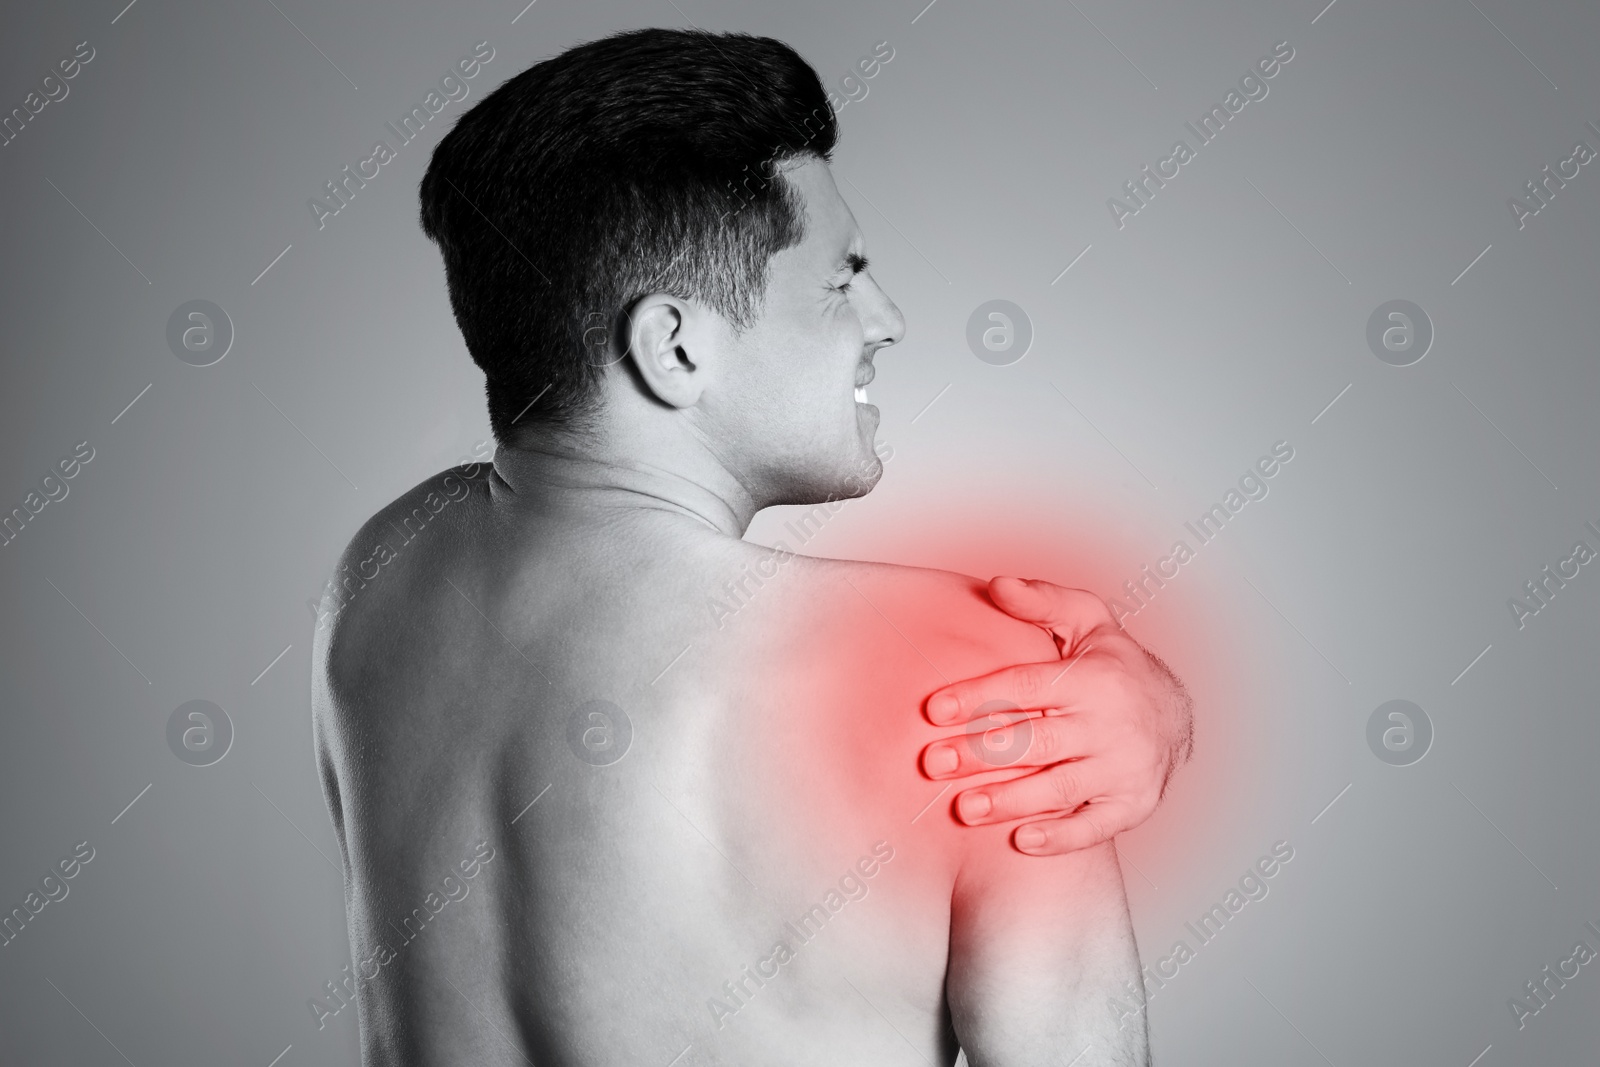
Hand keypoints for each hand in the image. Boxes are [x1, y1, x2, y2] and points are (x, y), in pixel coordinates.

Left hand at [921, 577, 1192, 854]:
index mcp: (1094, 677)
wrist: (1176, 715)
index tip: (933, 710)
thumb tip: (996, 585)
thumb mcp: (1087, 622)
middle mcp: (1112, 723)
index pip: (1026, 686)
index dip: (977, 697)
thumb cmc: (1115, 666)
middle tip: (933, 764)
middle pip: (1036, 741)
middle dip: (980, 754)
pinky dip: (1059, 837)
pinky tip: (1022, 840)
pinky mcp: (1133, 804)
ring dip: (1009, 801)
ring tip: (963, 808)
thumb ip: (1042, 602)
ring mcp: (1125, 768)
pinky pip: (1094, 827)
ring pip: (1059, 787)